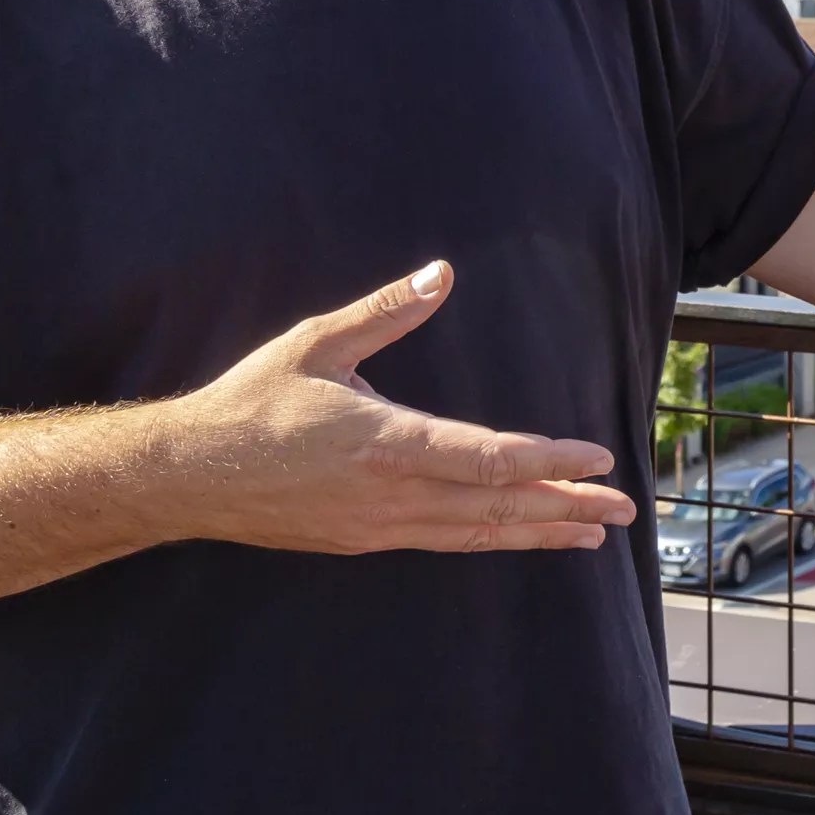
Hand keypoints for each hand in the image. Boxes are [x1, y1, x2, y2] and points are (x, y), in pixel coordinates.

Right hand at [159, 261, 636, 555]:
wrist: (188, 477)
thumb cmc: (252, 402)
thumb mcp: (317, 343)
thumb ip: (385, 312)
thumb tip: (440, 272)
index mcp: (386, 442)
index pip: (488, 458)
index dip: (549, 460)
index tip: (598, 457)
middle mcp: (391, 494)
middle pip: (497, 506)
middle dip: (567, 507)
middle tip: (626, 509)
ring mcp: (380, 525)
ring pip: (476, 533)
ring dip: (539, 531)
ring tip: (593, 534)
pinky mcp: (365, 541)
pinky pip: (446, 542)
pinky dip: (492, 539)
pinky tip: (519, 534)